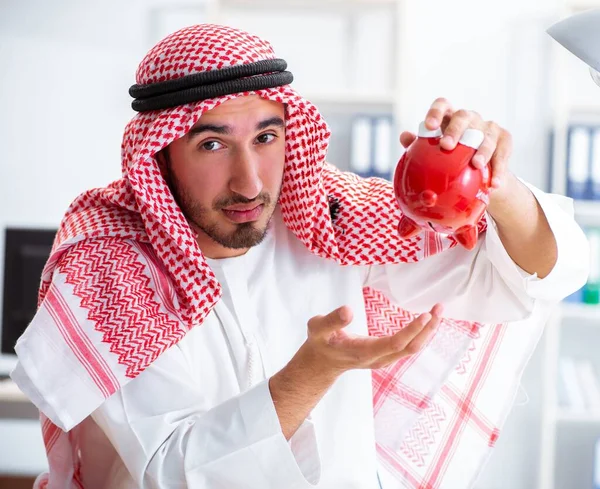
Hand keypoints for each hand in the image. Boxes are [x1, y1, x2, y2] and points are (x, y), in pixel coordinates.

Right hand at [269, 303, 442, 439]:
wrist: (321, 364)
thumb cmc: (319, 343)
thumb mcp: (317, 328)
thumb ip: (331, 320)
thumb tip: (348, 310)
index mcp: (363, 351)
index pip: (394, 343)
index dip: (411, 331)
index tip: (425, 315)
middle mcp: (378, 358)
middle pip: (410, 348)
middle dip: (427, 329)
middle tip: (439, 308)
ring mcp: (383, 359)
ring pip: (412, 349)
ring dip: (427, 331)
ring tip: (437, 311)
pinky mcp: (386, 356)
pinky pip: (408, 347)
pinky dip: (421, 334)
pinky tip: (427, 321)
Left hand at [399, 97, 512, 188]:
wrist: (479, 172)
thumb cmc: (450, 158)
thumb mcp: (433, 153)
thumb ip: (418, 145)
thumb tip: (404, 136)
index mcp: (449, 118)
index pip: (442, 105)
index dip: (436, 112)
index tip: (429, 126)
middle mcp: (470, 118)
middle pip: (464, 117)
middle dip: (456, 130)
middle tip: (446, 146)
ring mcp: (489, 127)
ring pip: (486, 136)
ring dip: (482, 151)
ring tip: (476, 165)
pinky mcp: (504, 139)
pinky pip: (503, 153)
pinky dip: (499, 169)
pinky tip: (494, 183)